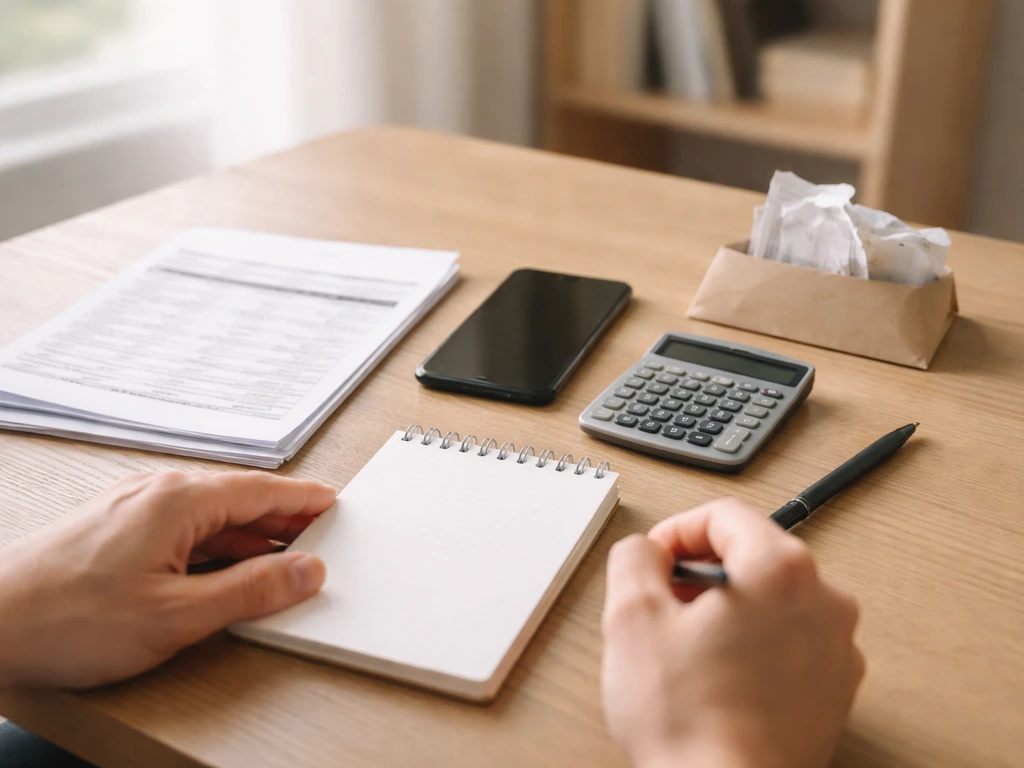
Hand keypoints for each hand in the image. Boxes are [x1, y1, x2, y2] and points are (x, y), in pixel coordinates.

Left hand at [0, 470, 336, 688]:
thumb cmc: (66, 617)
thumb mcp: (178, 615)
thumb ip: (252, 590)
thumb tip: (305, 571)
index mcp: (180, 500)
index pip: (264, 491)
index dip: (306, 500)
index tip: (335, 505)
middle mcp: (157, 493)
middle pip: (238, 500)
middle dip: (282, 520)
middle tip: (317, 540)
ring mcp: (132, 509)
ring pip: (209, 517)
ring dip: (247, 537)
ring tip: (277, 561)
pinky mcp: (114, 531)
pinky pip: (181, 529)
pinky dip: (213, 546)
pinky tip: (218, 572)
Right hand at [601, 498, 864, 767]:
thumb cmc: (691, 725)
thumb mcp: (632, 617)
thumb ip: (635, 557)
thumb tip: (647, 552)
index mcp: (782, 570)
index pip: (724, 515)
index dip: (676, 532)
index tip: (655, 561)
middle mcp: (824, 602)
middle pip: (752, 554)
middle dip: (701, 573)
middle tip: (663, 606)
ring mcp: (836, 649)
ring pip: (771, 599)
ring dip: (726, 610)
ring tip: (686, 651)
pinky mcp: (833, 690)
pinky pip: (788, 642)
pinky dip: (753, 647)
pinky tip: (716, 681)